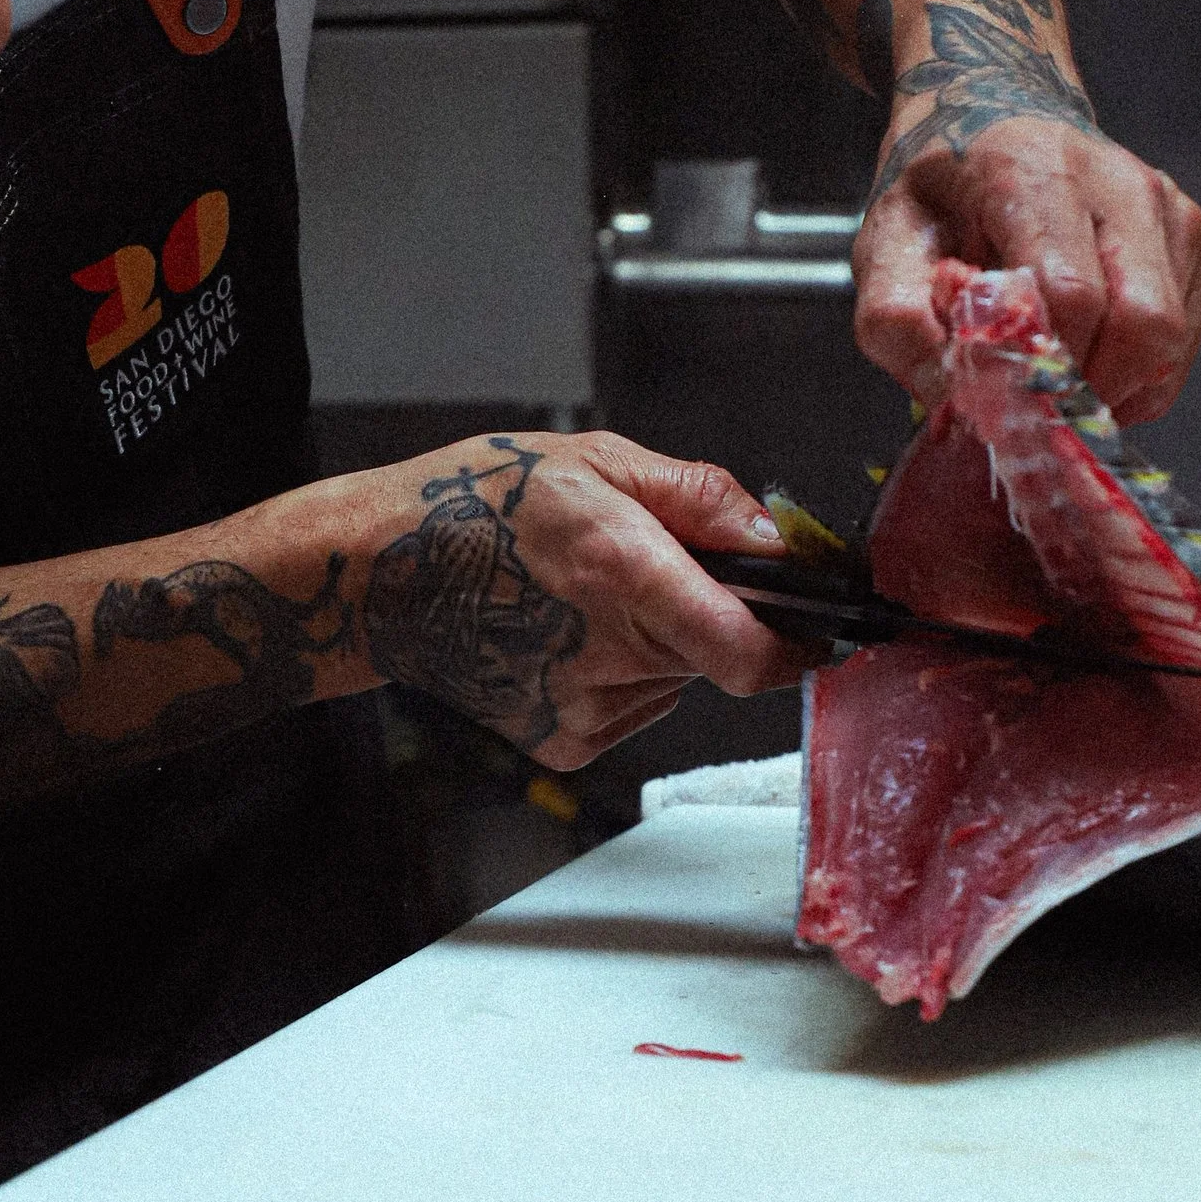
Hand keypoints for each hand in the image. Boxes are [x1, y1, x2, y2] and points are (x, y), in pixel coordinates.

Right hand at [357, 431, 810, 770]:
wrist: (381, 574)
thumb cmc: (478, 505)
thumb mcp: (598, 462)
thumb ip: (702, 498)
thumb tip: (779, 537)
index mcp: (627, 575)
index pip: (753, 652)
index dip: (802, 647)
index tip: (819, 629)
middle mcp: (610, 653)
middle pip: (718, 654)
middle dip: (709, 613)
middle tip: (647, 570)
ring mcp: (586, 707)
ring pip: (676, 678)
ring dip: (660, 642)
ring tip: (586, 598)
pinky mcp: (566, 739)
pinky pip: (636, 704)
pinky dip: (621, 672)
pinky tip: (563, 634)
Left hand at [852, 114, 1200, 421]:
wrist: (990, 109)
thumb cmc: (940, 183)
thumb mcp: (884, 242)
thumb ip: (898, 320)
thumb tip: (955, 400)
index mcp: (1033, 170)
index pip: (1072, 294)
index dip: (1047, 365)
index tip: (1007, 398)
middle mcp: (1117, 180)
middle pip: (1144, 322)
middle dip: (1095, 386)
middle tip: (1042, 405)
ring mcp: (1166, 204)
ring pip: (1174, 334)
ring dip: (1122, 383)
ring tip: (1062, 376)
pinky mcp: (1190, 232)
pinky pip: (1189, 330)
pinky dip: (1145, 367)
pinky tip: (1095, 353)